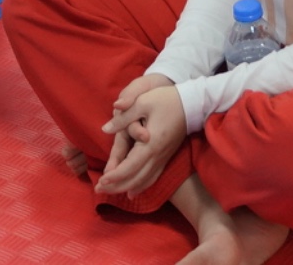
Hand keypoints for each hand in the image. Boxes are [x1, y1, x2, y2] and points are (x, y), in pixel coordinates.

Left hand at [94, 76, 183, 197]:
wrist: (193, 103)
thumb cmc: (167, 100)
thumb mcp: (142, 102)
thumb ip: (123, 118)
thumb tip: (105, 129)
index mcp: (150, 144)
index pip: (130, 166)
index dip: (115, 176)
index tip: (100, 181)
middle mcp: (157, 156)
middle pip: (135, 178)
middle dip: (116, 186)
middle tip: (99, 189)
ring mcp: (163, 158)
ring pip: (143, 181)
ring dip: (126, 188)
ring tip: (109, 192)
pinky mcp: (166, 157)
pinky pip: (152, 177)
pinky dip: (140, 186)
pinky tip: (132, 192)